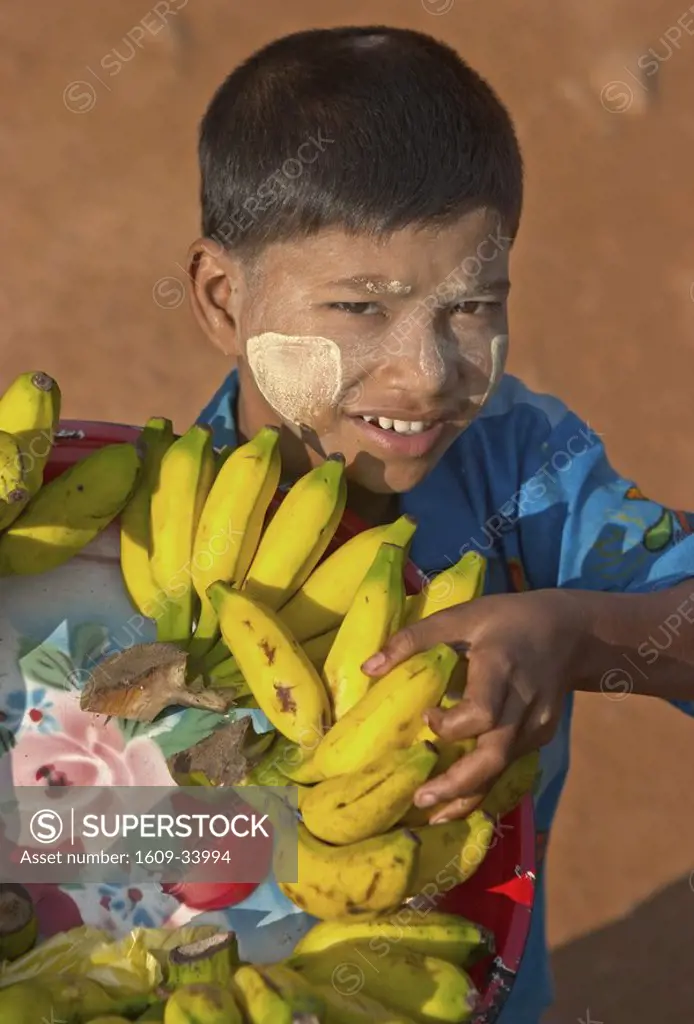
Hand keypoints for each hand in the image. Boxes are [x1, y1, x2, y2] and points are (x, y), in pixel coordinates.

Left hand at [361, 589, 585, 822]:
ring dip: (467, 795)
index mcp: (501, 668)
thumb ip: (414, 639)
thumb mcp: (461, 616)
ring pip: (501, 769)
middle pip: (494, 756)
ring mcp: (536, 725)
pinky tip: (457, 794)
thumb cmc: (506, 619)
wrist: (570, 632)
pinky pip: (509, 764)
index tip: (426, 717)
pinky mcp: (540, 736)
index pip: (483, 712)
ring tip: (433, 814)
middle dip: (457, 785)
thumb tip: (367, 669)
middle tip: (419, 800)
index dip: (452, 725)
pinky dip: (483, 781)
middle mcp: (522, 703)